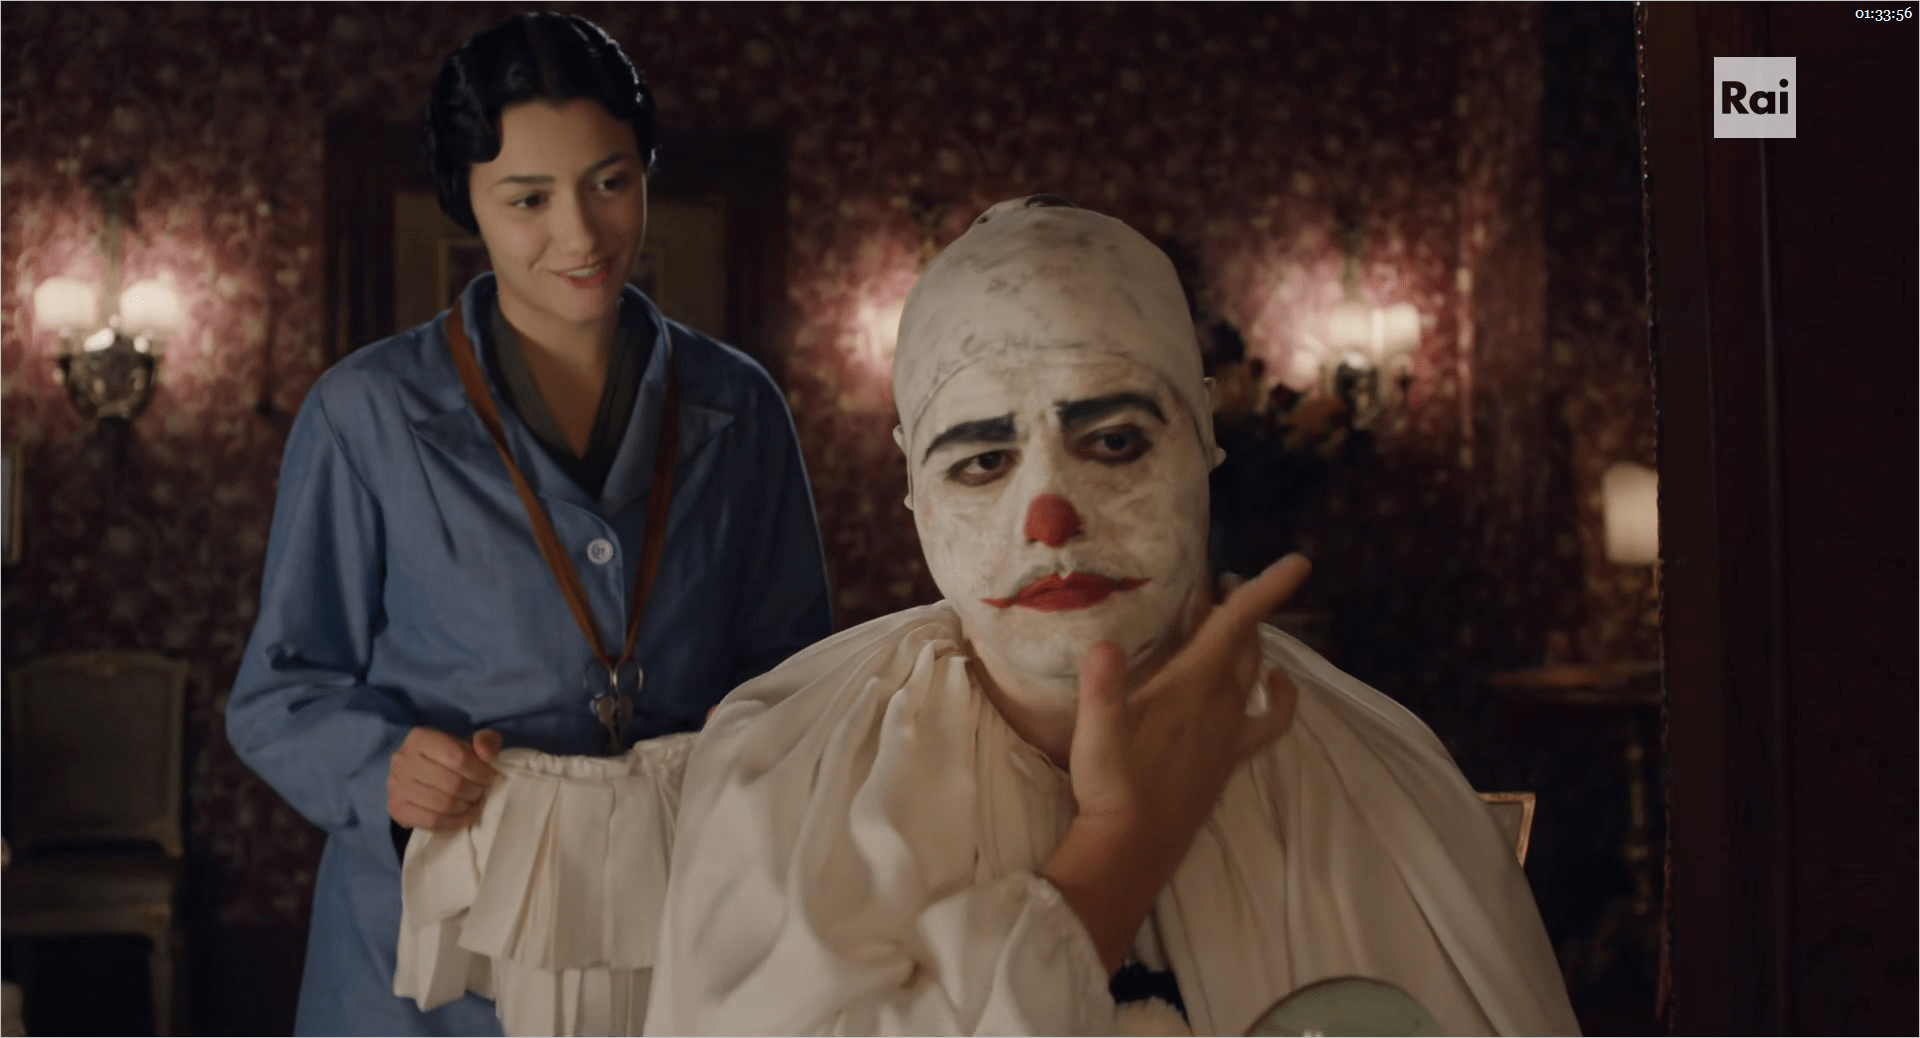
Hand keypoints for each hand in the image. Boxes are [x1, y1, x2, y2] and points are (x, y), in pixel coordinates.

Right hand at [387, 726, 501, 830]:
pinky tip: (464, 816)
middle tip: (481, 792)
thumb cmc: (447, 756)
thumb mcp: (469, 742)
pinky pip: (432, 821)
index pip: (458, 758)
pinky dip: (454, 822)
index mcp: (421, 737)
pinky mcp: (396, 809)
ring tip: (474, 803)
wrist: (416, 773)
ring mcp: (396, 786)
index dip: (480, 771)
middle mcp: (403, 760)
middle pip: (452, 783)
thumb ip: (485, 741)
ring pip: (443, 805)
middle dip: (474, 791)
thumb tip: (487, 754)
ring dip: (466, 807)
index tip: (490, 777)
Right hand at [1066, 554, 1307, 829]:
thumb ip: (1101, 686)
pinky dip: (1281, 698)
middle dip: (1242, 604)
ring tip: (1235, 620)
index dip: (1268, 590)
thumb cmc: (1111, 784)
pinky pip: (1271, 720)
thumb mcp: (1094, 732)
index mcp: (1193, 686)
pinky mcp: (1231, 756)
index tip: (1300, 562)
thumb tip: (1103, 645)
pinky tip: (1275, 684)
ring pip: (1255, 671)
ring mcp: (1231, 731)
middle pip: (1245, 640)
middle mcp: (1221, 703)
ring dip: (1252, 640)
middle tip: (1219, 582)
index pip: (1236, 625)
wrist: (1132, 846)